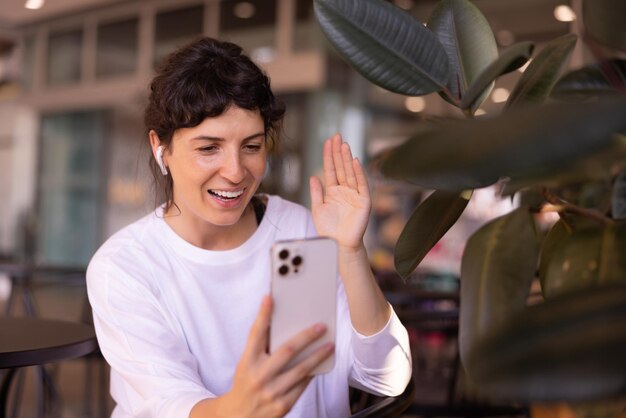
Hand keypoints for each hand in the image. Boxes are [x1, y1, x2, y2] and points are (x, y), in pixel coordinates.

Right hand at [219, 296, 333, 417]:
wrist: (238, 417)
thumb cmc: (246, 383)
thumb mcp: (246, 364)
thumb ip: (261, 347)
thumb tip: (278, 324)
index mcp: (247, 362)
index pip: (255, 334)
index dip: (262, 315)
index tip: (270, 298)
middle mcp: (258, 376)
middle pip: (287, 350)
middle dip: (306, 336)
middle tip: (321, 326)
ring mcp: (271, 392)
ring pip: (300, 369)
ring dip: (317, 356)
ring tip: (330, 346)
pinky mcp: (283, 406)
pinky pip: (302, 386)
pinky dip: (312, 374)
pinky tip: (321, 365)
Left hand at [310, 133, 371, 250]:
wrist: (338, 244)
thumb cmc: (328, 229)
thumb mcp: (318, 208)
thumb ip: (316, 192)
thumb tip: (313, 176)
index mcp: (333, 191)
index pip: (331, 169)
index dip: (329, 156)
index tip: (328, 142)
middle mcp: (345, 190)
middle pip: (341, 167)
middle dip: (338, 152)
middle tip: (336, 136)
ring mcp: (355, 195)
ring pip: (350, 173)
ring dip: (347, 158)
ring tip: (344, 144)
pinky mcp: (363, 201)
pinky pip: (361, 184)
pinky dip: (358, 173)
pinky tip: (354, 161)